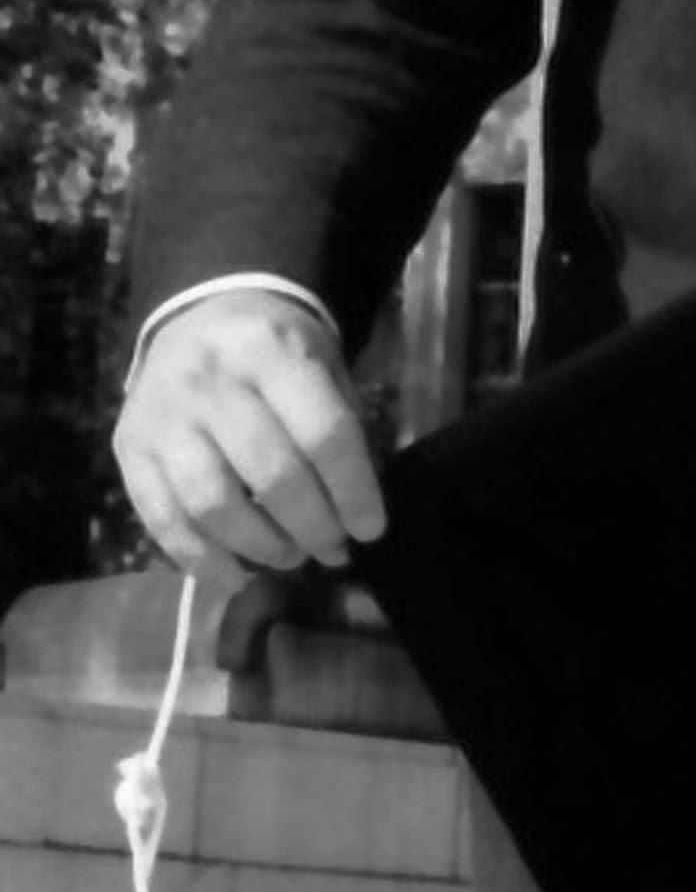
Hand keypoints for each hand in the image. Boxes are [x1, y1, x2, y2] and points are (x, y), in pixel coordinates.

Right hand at [114, 290, 386, 581]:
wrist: (198, 315)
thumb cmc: (277, 349)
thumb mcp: (322, 360)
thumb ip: (339, 422)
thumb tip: (355, 512)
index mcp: (272, 351)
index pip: (324, 433)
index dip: (354, 491)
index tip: (371, 529)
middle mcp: (210, 382)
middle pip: (271, 474)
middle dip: (312, 525)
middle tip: (335, 551)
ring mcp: (162, 417)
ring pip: (212, 504)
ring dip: (260, 546)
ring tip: (293, 559)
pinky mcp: (129, 449)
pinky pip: (162, 519)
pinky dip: (201, 559)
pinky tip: (237, 577)